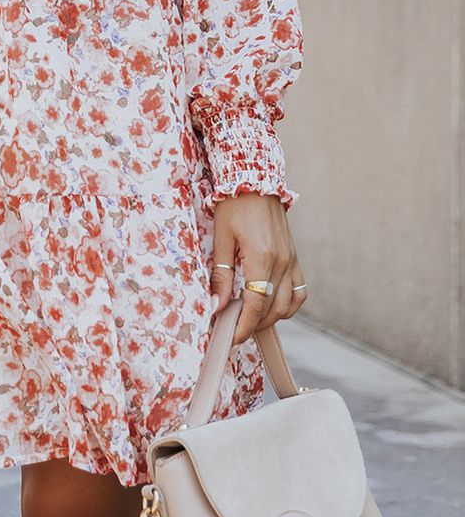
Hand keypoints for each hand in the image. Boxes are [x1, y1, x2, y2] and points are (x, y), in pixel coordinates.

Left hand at [209, 193, 307, 346]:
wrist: (255, 179)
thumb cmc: (234, 205)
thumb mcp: (221, 238)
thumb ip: (220, 274)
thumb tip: (216, 305)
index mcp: (262, 256)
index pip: (255, 304)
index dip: (244, 326)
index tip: (231, 337)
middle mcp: (282, 261)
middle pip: (273, 309)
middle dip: (254, 325)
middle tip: (234, 329)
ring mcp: (291, 259)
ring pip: (289, 305)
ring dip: (270, 318)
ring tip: (249, 319)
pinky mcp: (294, 257)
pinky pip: (299, 291)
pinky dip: (288, 305)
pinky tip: (271, 306)